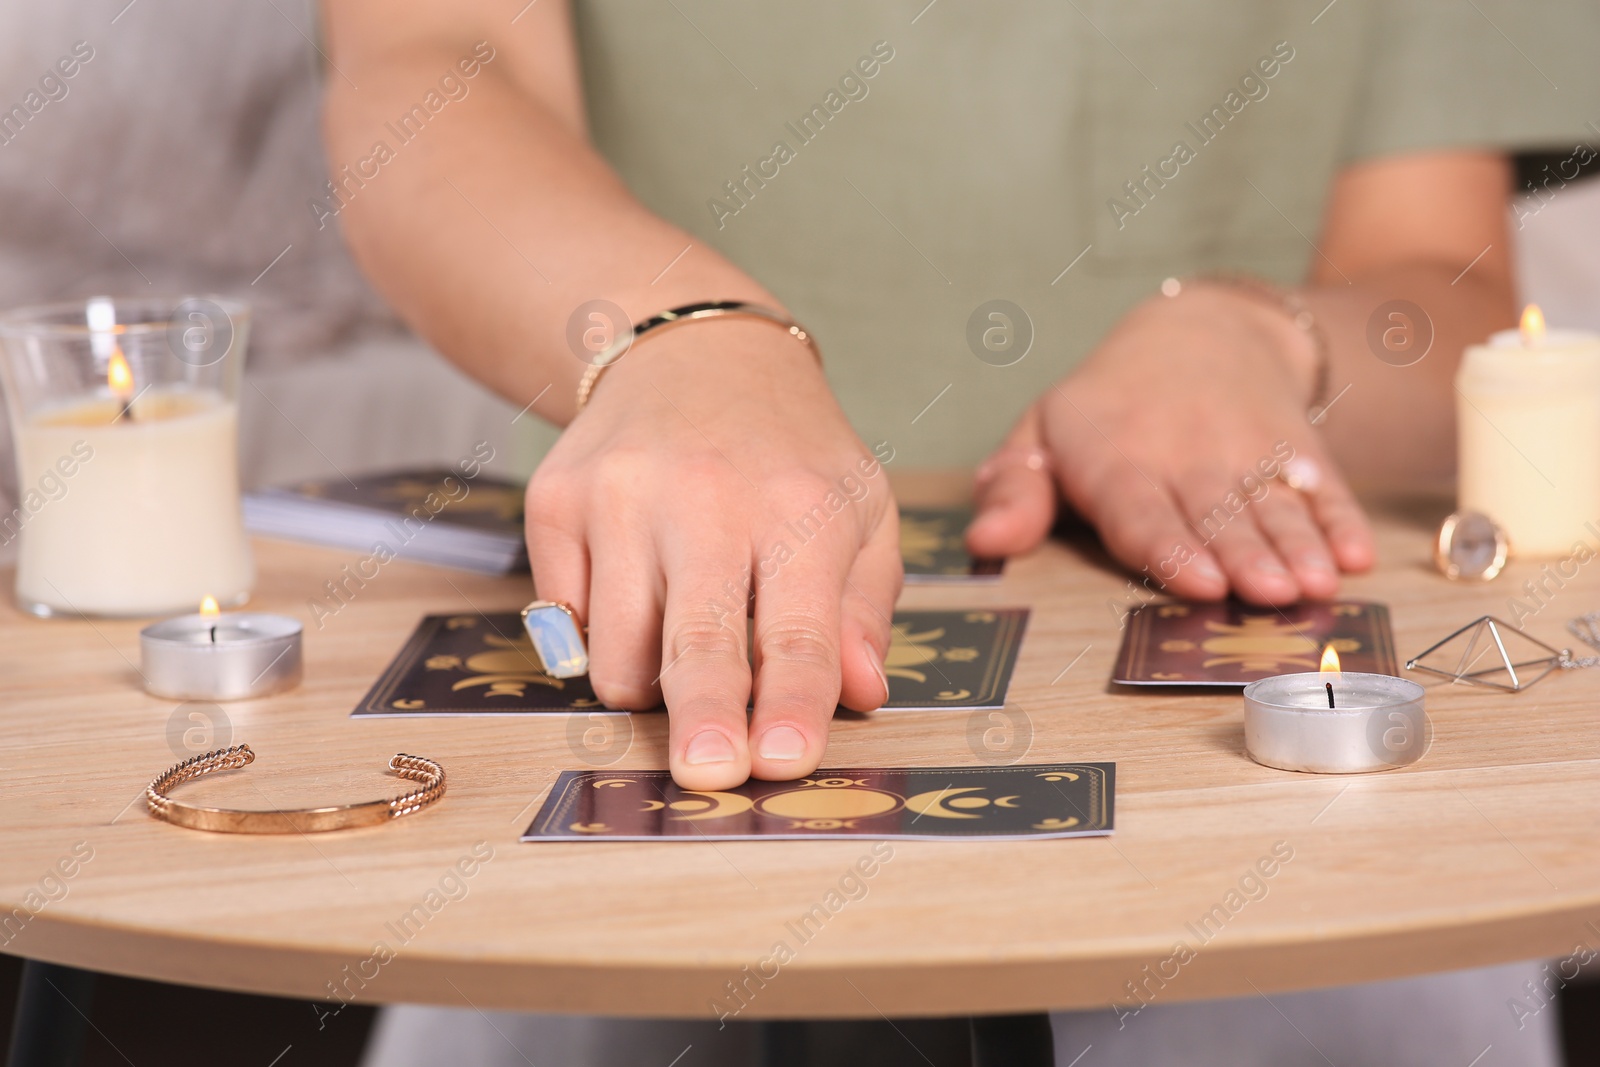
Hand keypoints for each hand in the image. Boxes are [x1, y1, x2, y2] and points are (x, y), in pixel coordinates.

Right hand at [526, 319, 900, 788]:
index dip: (789, 702)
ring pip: (618, 651)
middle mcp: (703, 496)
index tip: (782, 761)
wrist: (690, 352)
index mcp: (798, 505)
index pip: (797, 626)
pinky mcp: (554, 499)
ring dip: (650, 684)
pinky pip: (566, 621)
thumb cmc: (790, 451)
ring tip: (683, 637)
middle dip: (702, 718)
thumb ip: (865, 606)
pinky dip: (598, 637)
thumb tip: (863, 691)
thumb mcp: (862, 509)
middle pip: (696, 640)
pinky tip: (635, 586)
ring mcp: (618, 496)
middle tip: (707, 774)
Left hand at [968, 285, 1373, 604]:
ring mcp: (1250, 453)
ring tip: (1319, 585)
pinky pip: (1323, 487)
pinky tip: (1359, 555)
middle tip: (1269, 593)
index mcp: (1118, 460)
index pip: (1142, 510)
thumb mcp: (1042, 435)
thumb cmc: (1104, 409)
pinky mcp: (1300, 452)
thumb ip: (1015, 490)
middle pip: (1217, 514)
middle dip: (1245, 555)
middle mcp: (1188, 457)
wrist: (1199, 333)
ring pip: (1273, 506)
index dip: (1169, 546)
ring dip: (1299, 547)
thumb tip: (985, 540)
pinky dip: (1343, 520)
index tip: (1196, 581)